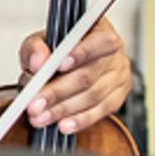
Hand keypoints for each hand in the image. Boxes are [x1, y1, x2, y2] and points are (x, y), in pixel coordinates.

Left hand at [18, 17, 130, 133]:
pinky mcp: (118, 97)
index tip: (58, 65)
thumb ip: (35, 48)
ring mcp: (119, 76)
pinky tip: (63, 125)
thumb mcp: (40, 41)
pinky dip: (80, 120)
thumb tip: (38, 63)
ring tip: (40, 117)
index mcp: (100, 30)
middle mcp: (114, 53)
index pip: (99, 40)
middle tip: (35, 104)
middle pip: (89, 74)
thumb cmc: (56, 49)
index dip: (80, 53)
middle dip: (58, 91)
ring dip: (64, 109)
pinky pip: (101, 112)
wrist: (70, 64)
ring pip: (93, 96)